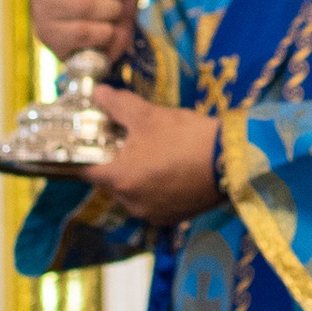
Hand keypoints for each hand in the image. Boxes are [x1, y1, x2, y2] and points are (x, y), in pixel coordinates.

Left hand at [90, 87, 222, 225]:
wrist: (234, 160)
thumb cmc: (185, 137)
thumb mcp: (148, 115)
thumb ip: (117, 105)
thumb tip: (97, 93)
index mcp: (119, 180)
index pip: (82, 170)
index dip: (78, 154)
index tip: (79, 143)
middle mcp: (131, 203)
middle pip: (109, 180)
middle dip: (112, 160)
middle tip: (120, 139)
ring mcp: (153, 213)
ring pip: (131, 191)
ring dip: (134, 174)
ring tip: (148, 152)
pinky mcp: (173, 218)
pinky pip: (152, 201)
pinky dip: (153, 187)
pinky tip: (167, 168)